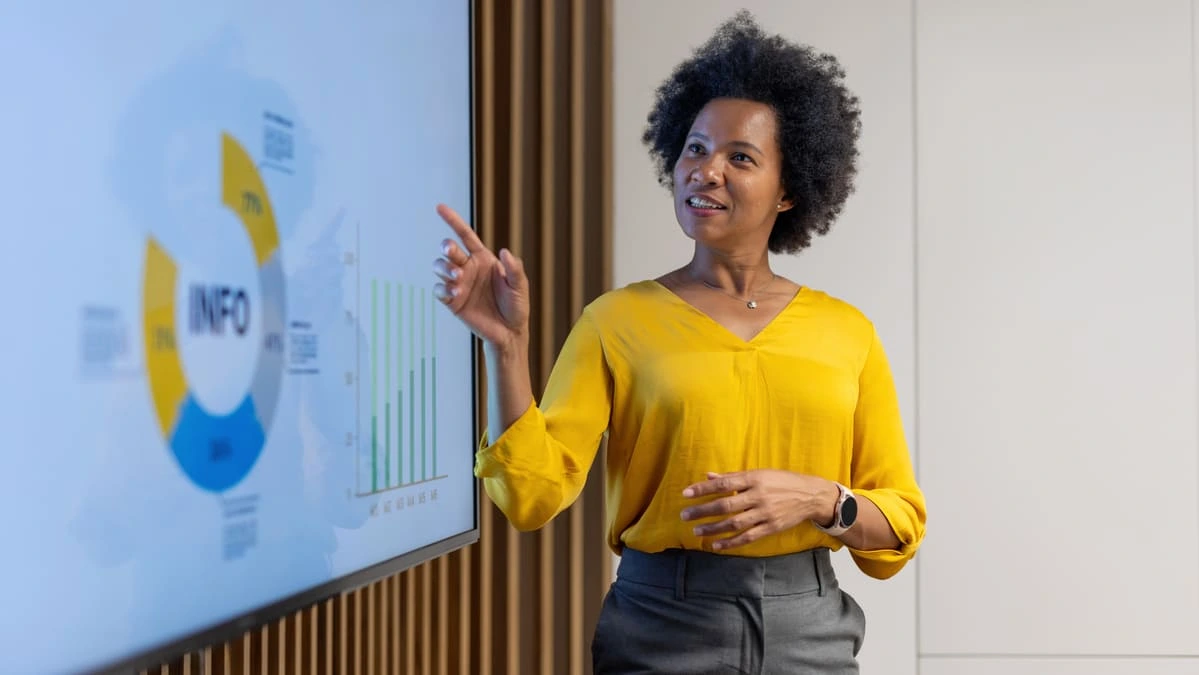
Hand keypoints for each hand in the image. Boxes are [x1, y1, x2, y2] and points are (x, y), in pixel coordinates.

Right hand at [433, 204, 530, 349]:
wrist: (510, 332)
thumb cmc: (516, 307)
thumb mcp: (520, 286)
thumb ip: (514, 269)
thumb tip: (504, 251)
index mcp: (483, 259)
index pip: (466, 235)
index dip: (453, 220)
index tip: (440, 207)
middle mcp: (469, 268)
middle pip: (450, 250)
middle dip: (447, 248)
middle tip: (452, 253)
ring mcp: (459, 284)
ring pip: (440, 267)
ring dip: (444, 268)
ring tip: (458, 279)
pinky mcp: (452, 301)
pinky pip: (439, 290)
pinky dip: (443, 288)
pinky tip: (455, 292)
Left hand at [680, 470, 838, 550]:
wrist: (810, 496)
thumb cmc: (781, 481)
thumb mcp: (759, 473)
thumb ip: (733, 476)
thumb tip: (709, 476)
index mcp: (754, 479)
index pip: (723, 484)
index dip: (703, 489)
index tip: (686, 494)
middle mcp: (758, 496)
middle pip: (725, 505)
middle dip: (703, 511)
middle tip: (685, 515)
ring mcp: (765, 513)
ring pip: (734, 523)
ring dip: (713, 528)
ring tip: (696, 531)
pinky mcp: (771, 528)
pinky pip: (747, 537)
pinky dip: (730, 542)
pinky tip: (716, 545)